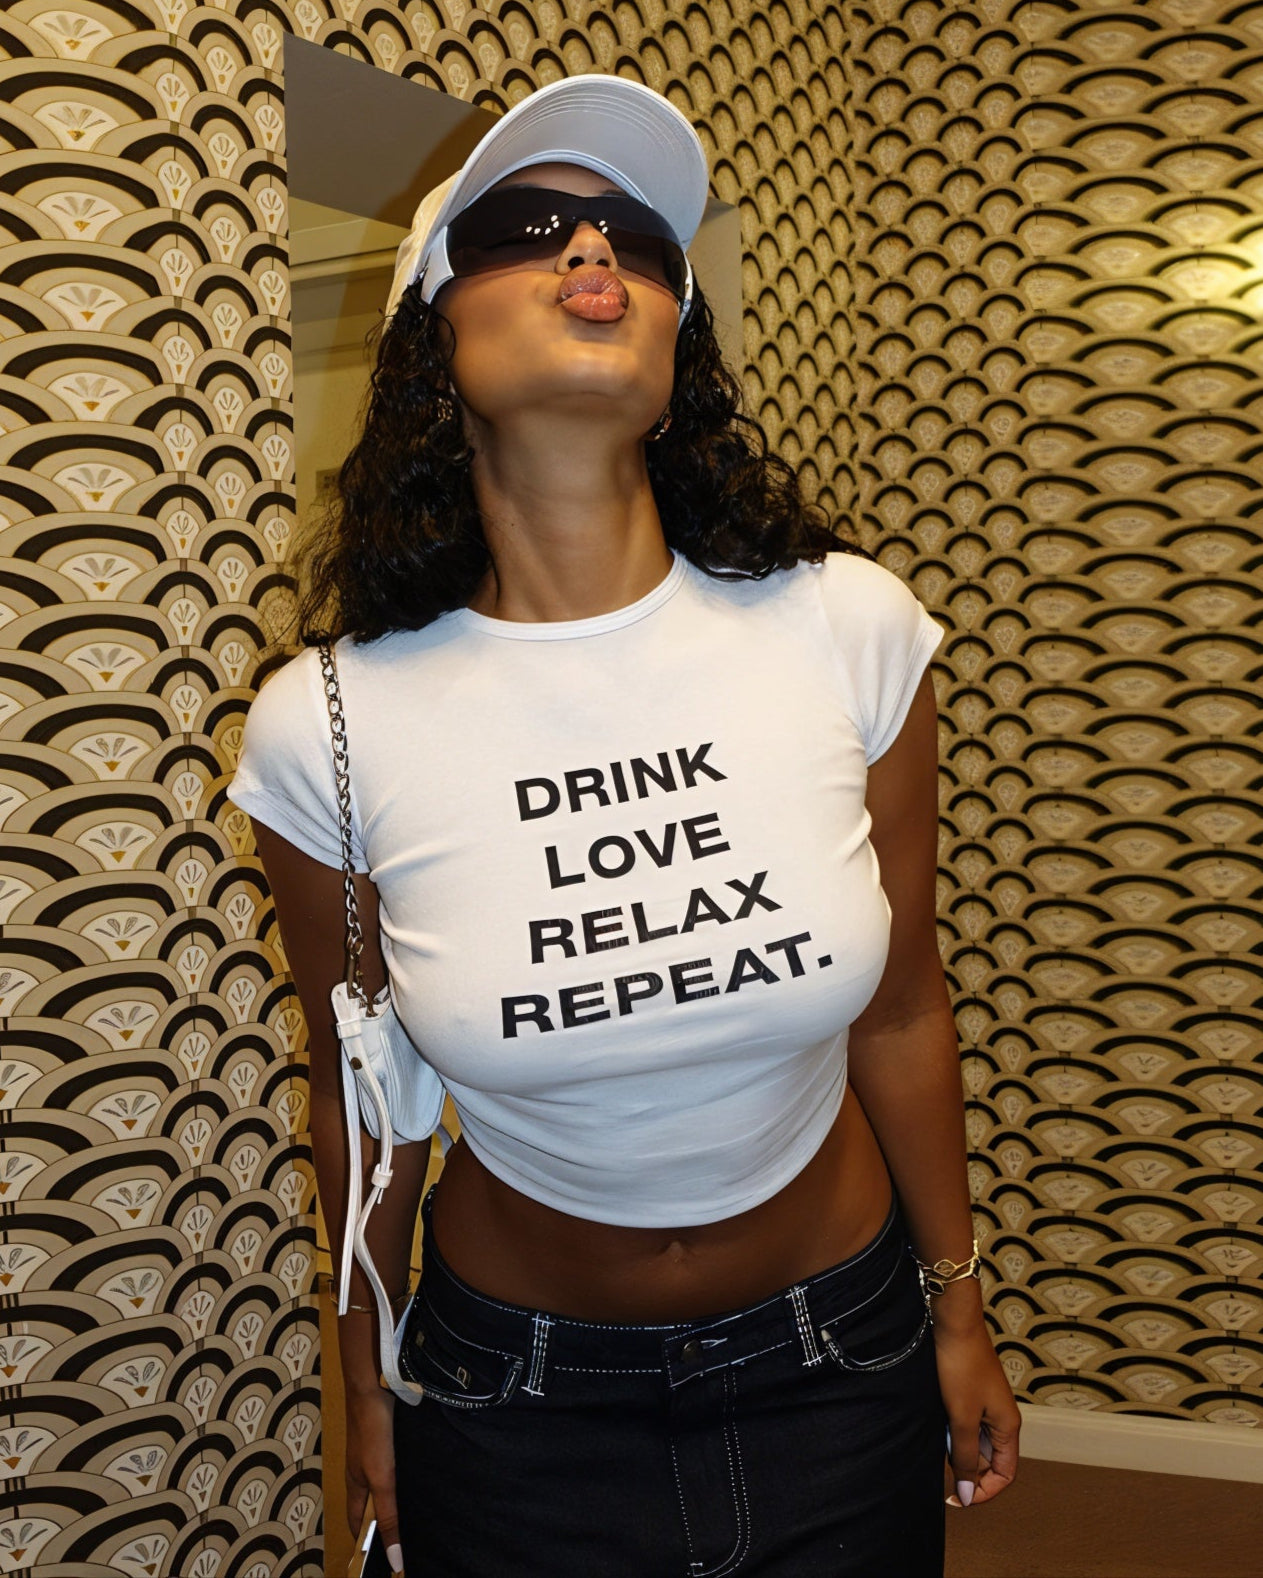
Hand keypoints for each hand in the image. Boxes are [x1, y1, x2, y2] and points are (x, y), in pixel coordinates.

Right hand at [346, 1383, 403, 1572]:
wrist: (373, 1386)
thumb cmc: (372, 1433)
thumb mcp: (381, 1478)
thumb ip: (388, 1516)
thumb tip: (394, 1559)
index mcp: (355, 1486)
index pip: (358, 1526)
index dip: (368, 1545)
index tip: (386, 1561)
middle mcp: (362, 1473)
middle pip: (372, 1507)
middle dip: (385, 1523)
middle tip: (410, 1539)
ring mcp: (373, 1454)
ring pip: (384, 1485)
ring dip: (397, 1499)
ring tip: (420, 1513)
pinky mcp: (386, 1439)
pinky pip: (394, 1465)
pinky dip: (404, 1476)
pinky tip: (419, 1476)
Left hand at [931, 1314, 1019, 1508]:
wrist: (953, 1323)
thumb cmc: (960, 1366)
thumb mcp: (961, 1418)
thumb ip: (965, 1458)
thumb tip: (967, 1495)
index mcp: (1008, 1427)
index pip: (1005, 1474)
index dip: (984, 1491)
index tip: (957, 1498)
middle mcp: (1002, 1418)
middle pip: (989, 1461)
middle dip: (967, 1470)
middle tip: (941, 1469)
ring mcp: (987, 1405)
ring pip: (975, 1443)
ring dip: (957, 1449)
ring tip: (938, 1441)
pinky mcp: (971, 1394)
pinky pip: (965, 1424)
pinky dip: (952, 1431)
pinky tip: (937, 1425)